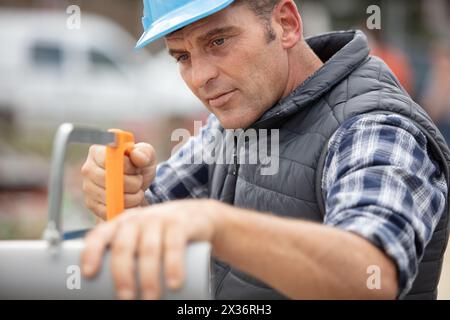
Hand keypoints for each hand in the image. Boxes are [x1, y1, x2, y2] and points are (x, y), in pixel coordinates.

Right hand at [81, 142, 155, 218]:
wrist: (137, 186)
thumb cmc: (139, 166)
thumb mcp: (146, 155)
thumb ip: (144, 153)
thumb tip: (136, 156)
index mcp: (97, 152)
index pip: (108, 160)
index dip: (126, 167)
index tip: (136, 169)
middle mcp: (88, 169)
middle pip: (109, 180)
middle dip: (132, 184)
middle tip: (139, 182)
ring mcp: (88, 188)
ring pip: (112, 197)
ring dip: (132, 197)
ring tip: (137, 191)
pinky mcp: (92, 205)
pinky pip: (110, 210)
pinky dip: (126, 208)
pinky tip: (132, 202)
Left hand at [81, 199, 225, 299]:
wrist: (201, 216)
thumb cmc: (164, 236)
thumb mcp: (143, 239)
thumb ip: (130, 257)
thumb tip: (108, 295)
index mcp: (122, 224)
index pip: (101, 234)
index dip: (92, 251)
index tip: (88, 273)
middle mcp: (138, 219)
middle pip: (124, 246)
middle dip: (122, 275)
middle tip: (125, 299)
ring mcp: (160, 219)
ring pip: (149, 249)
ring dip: (148, 278)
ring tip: (149, 299)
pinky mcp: (181, 224)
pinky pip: (175, 244)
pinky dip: (174, 265)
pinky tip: (173, 283)